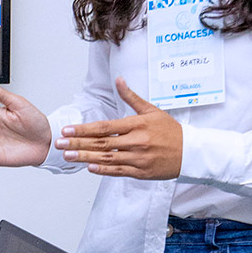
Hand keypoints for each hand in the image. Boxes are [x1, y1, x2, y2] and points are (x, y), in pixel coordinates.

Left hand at [56, 77, 182, 179]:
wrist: (191, 152)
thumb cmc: (170, 131)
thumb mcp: (152, 110)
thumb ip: (131, 97)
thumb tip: (119, 80)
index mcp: (136, 125)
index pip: (104, 127)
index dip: (84, 129)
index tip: (68, 129)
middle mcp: (135, 141)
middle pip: (101, 143)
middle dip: (78, 143)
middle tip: (60, 144)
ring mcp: (138, 158)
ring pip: (107, 158)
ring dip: (86, 157)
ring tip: (68, 156)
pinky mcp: (141, 172)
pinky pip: (119, 171)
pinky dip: (104, 170)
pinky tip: (90, 168)